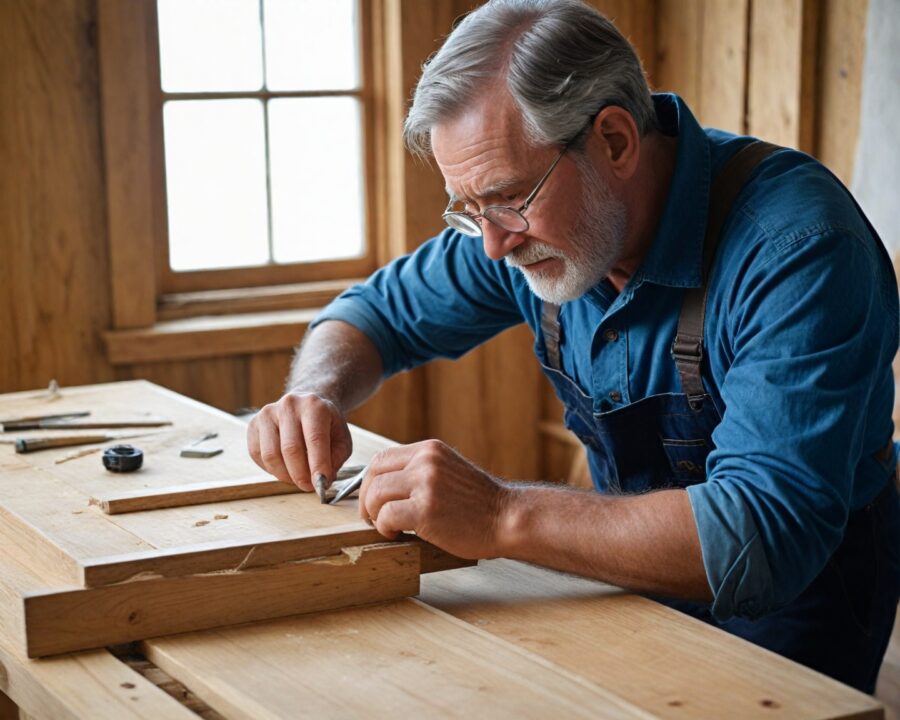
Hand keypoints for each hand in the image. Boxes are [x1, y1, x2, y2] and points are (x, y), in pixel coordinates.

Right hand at [246, 392, 352, 491]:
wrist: (306, 405)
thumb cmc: (326, 425)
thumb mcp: (341, 439)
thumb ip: (336, 459)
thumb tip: (323, 480)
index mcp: (314, 406)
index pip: (315, 439)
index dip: (318, 466)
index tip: (321, 486)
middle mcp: (289, 406)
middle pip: (290, 449)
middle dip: (300, 475)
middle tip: (309, 487)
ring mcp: (268, 414)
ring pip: (271, 455)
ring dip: (285, 475)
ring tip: (297, 478)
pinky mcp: (254, 425)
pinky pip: (257, 455)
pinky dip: (271, 469)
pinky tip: (284, 467)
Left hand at [358, 439, 510, 558]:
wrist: (507, 518)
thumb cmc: (479, 503)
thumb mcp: (448, 471)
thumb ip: (420, 472)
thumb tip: (386, 486)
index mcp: (429, 450)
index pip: (382, 458)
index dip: (370, 482)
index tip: (373, 500)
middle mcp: (426, 461)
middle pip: (373, 475)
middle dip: (367, 500)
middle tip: (372, 517)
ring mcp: (426, 484)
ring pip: (376, 495)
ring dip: (375, 515)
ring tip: (387, 527)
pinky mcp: (425, 510)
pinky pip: (387, 516)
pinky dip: (385, 528)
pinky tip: (398, 534)